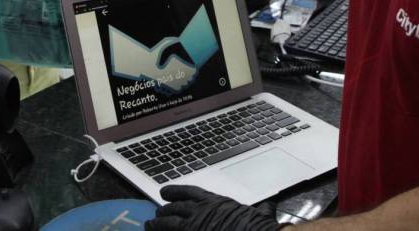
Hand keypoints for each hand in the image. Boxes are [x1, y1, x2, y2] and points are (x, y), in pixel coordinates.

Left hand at [145, 185, 281, 230]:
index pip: (189, 192)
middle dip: (165, 210)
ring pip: (167, 223)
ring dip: (157, 224)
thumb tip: (268, 207)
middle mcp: (200, 211)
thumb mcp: (258, 214)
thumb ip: (259, 210)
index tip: (165, 192)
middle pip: (175, 208)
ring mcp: (193, 227)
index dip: (175, 191)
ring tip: (150, 225)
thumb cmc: (257, 229)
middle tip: (158, 212)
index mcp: (215, 202)